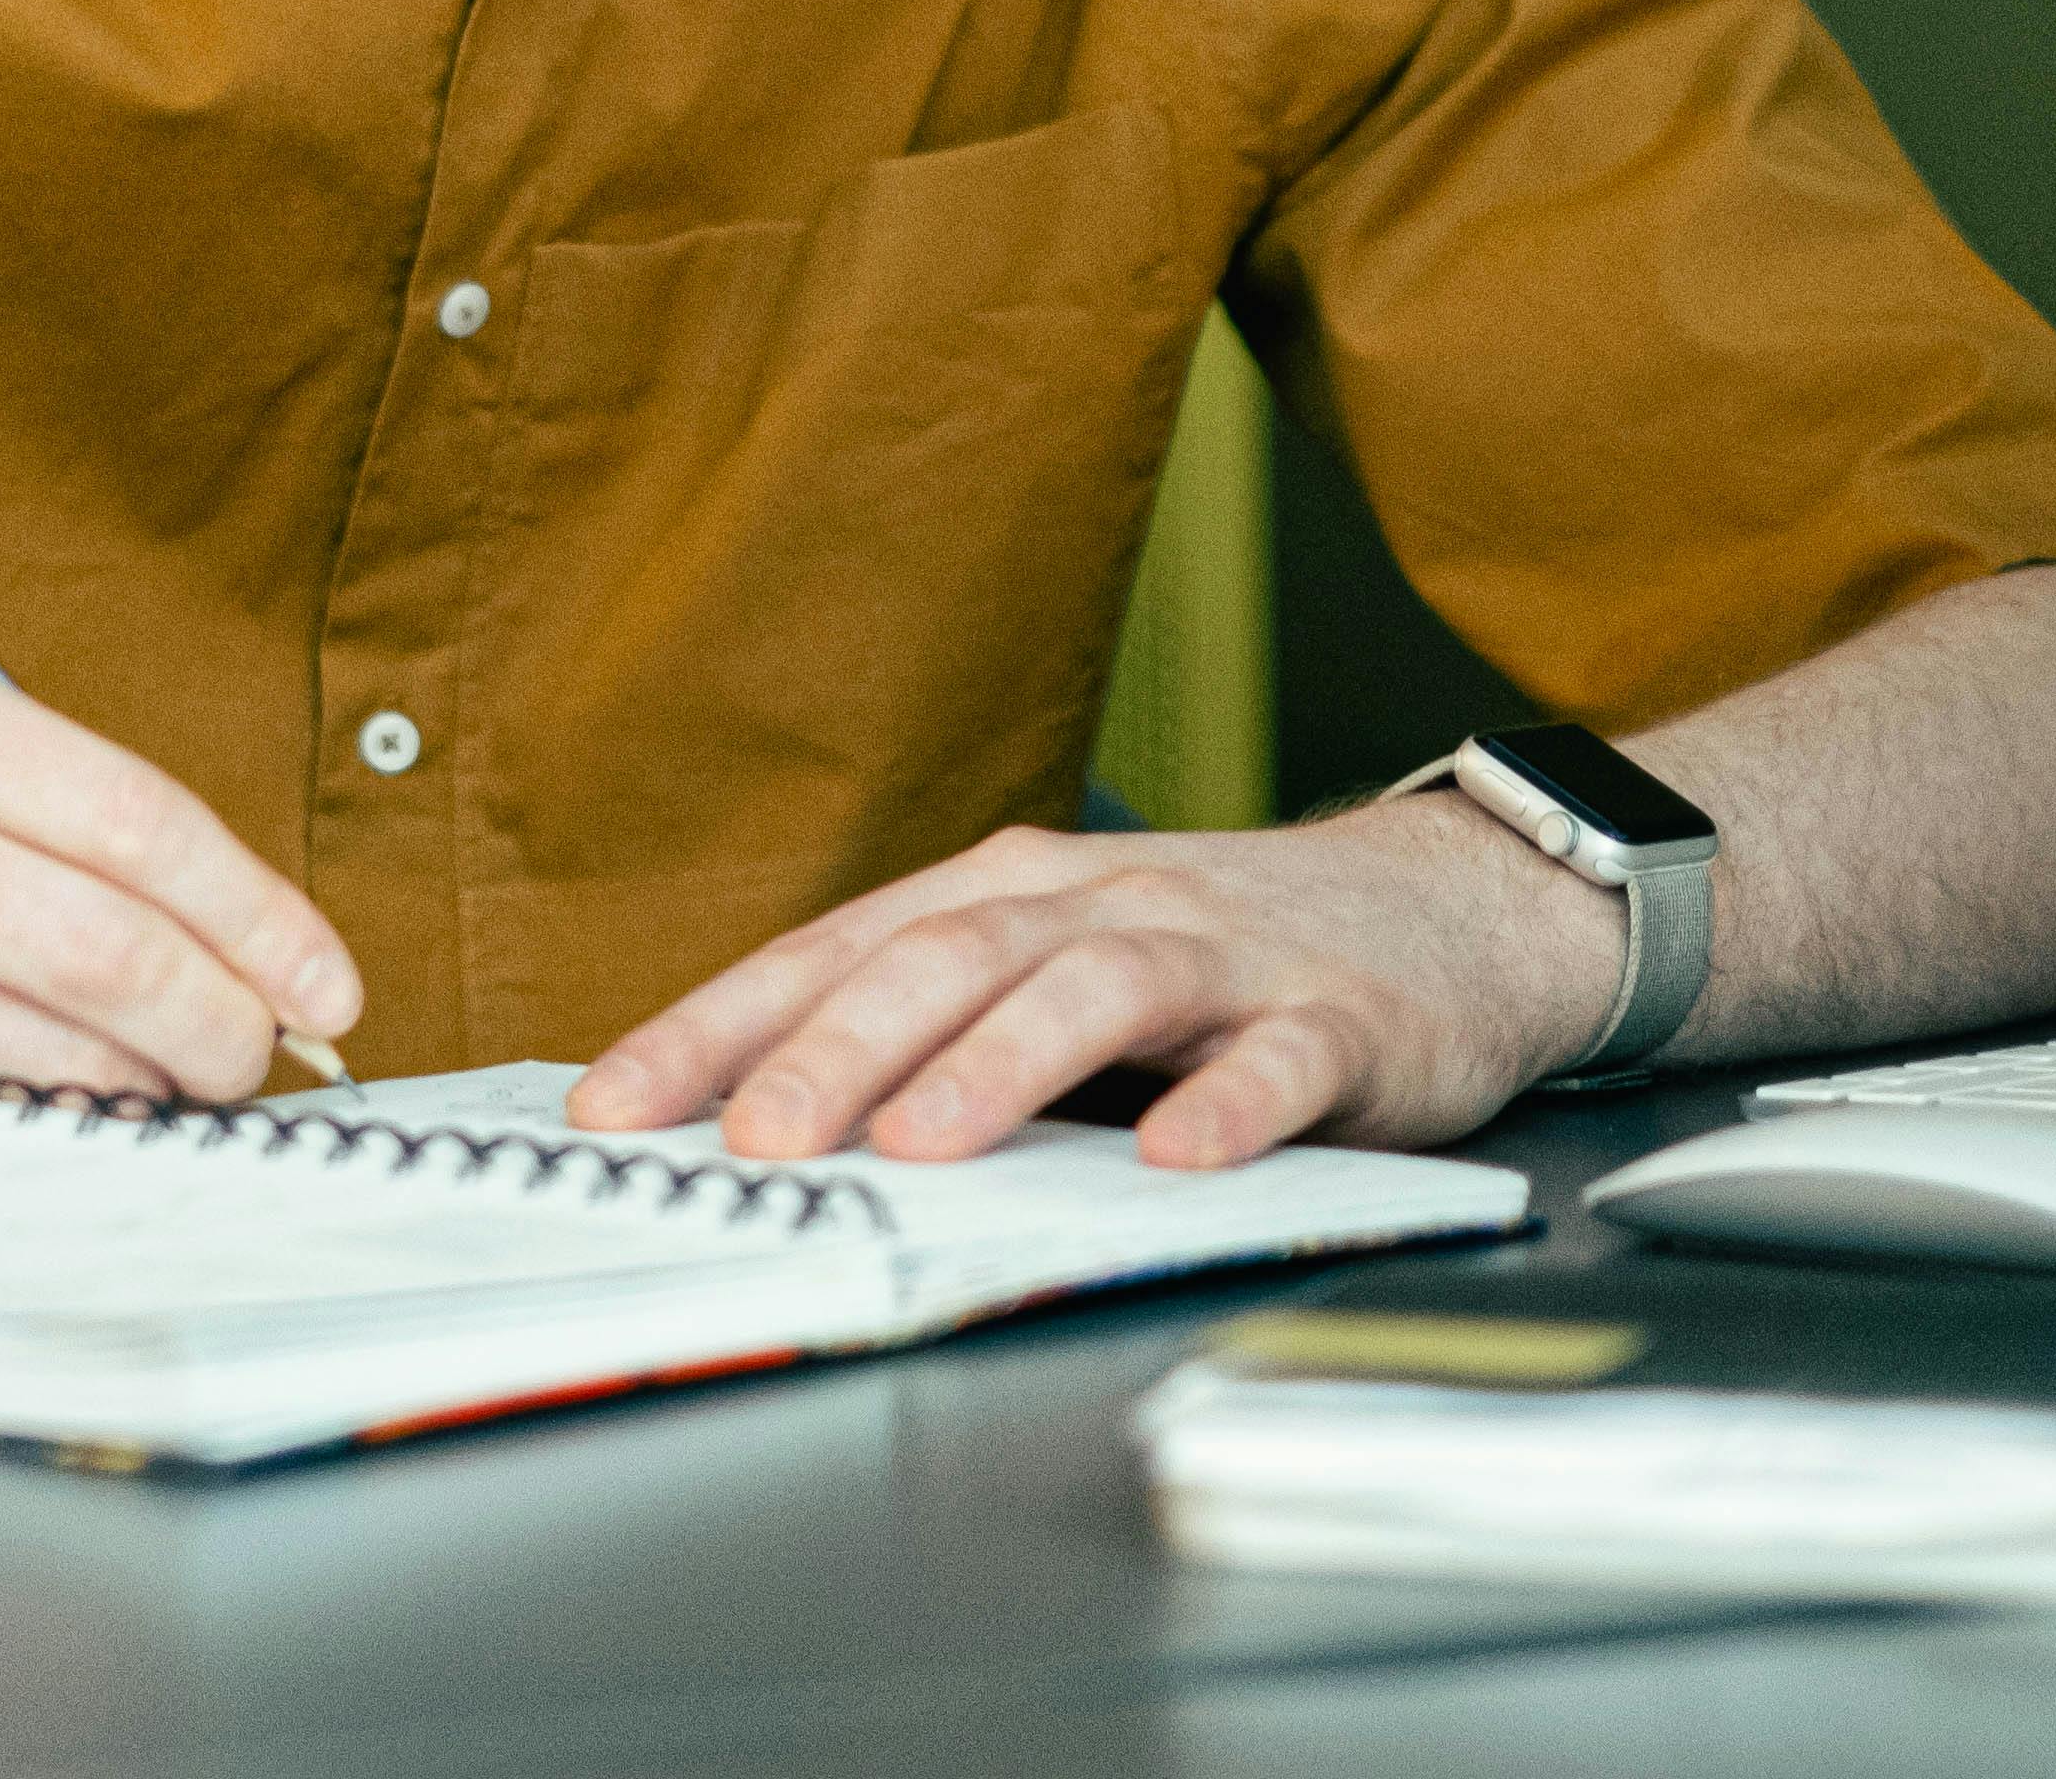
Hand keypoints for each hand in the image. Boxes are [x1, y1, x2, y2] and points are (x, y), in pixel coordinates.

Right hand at [0, 653, 361, 1126]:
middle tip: (254, 1059)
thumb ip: (58, 828)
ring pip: (52, 1043)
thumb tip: (258, 948)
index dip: (256, 913)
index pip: (134, 813)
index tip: (325, 983)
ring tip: (160, 1090)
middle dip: (220, 1021)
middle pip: (108, 941)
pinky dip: (42, 1128)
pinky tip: (56, 1118)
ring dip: (141, 1089)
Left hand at [563, 804, 1618, 1169]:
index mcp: (1000, 898)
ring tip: (923, 1145)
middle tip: (751, 1143)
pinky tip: (1177, 1157)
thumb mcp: (1048, 970)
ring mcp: (1219, 955)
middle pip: (942, 960)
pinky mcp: (1341, 1018)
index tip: (610, 1110)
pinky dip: (1224, 1105)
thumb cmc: (1209, 959)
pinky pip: (1277, 1061)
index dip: (712, 1028)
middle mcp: (1093, 907)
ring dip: (998, 1065)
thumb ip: (926, 1031)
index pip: (827, 955)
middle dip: (832, 1052)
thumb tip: (740, 1123)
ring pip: (1092, 991)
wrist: (1446, 905)